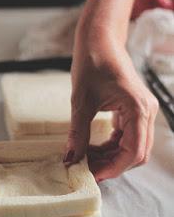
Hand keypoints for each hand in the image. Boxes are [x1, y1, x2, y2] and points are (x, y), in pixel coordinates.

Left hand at [64, 22, 158, 181]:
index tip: (92, 175)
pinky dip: (112, 146)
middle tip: (86, 169)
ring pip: (133, 147)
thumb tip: (71, 159)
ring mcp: (143, 111)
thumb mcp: (81, 101)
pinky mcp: (135, 110)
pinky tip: (94, 148)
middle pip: (137, 153)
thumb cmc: (92, 62)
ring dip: (111, 157)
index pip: (134, 151)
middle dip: (112, 165)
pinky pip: (128, 136)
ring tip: (86, 159)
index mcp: (138, 108)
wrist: (99, 41)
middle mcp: (146, 111)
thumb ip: (78, 132)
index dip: (113, 168)